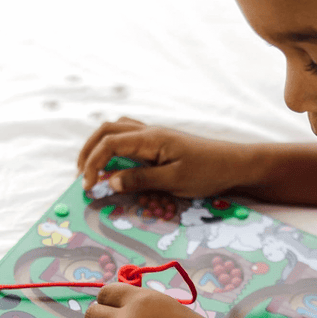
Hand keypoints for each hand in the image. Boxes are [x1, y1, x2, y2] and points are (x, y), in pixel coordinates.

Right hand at [77, 117, 250, 197]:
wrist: (234, 164)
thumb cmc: (208, 172)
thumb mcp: (173, 181)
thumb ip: (141, 180)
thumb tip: (111, 181)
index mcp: (151, 138)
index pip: (109, 144)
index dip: (93, 164)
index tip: (89, 187)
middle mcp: (150, 132)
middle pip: (107, 131)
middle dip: (89, 151)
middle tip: (82, 176)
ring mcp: (155, 136)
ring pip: (117, 131)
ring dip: (100, 147)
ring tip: (94, 169)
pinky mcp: (161, 144)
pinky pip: (130, 138)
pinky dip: (115, 148)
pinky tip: (116, 165)